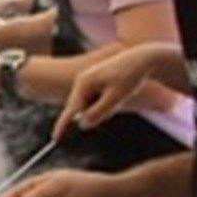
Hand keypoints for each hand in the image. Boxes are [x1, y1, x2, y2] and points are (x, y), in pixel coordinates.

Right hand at [54, 43, 183, 140]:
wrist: (141, 58)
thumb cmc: (129, 77)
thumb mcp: (116, 98)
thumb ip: (98, 113)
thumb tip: (82, 125)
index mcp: (84, 83)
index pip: (71, 109)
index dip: (62, 125)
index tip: (54, 138)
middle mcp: (82, 81)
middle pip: (83, 110)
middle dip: (99, 112)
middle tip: (118, 101)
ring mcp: (87, 82)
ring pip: (91, 106)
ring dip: (105, 108)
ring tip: (120, 93)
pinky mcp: (94, 83)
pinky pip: (97, 101)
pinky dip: (107, 102)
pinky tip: (118, 91)